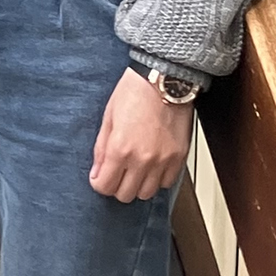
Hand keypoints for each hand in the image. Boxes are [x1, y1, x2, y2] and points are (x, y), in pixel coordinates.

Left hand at [89, 68, 193, 202]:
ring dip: (137, 185)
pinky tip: (151, 165)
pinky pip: (167, 184)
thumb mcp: (108, 117)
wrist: (163, 81)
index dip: (99, 183)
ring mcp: (163, 161)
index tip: (99, 178)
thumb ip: (101, 149)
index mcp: (120, 148)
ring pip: (147, 193)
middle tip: (116, 173)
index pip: (105, 186)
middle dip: (116, 186)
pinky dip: (157, 179)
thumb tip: (97, 172)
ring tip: (134, 169)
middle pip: (125, 195)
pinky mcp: (178, 159)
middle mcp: (142, 160)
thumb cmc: (134, 93)